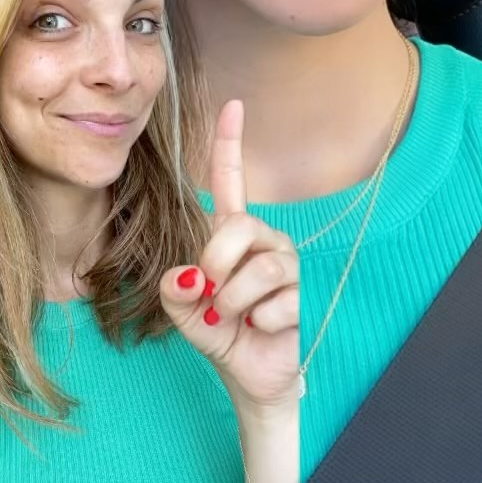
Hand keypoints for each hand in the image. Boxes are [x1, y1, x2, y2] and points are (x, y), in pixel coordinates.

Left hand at [160, 100, 298, 416]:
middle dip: (216, 262)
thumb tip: (186, 276)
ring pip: (261, 270)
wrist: (252, 376)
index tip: (233, 106)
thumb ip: (174, 290)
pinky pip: (278, 304)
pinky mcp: (307, 296)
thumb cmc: (220, 332)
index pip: (231, 181)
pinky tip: (260, 329)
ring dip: (234, 302)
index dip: (230, 143)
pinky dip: (258, 324)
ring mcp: (289, 267)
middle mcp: (265, 241)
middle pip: (242, 226)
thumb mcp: (184, 311)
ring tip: (232, 317)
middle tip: (209, 294)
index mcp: (234, 234)